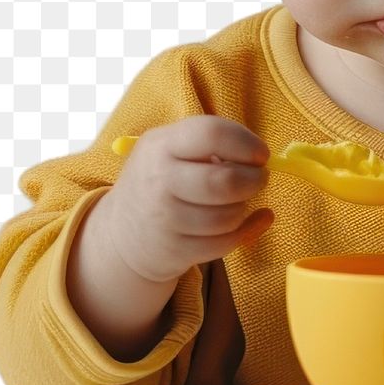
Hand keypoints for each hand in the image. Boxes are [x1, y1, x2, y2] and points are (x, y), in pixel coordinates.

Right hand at [101, 115, 273, 282]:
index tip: (261, 154)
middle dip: (255, 180)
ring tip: (238, 201)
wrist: (122, 232)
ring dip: (244, 208)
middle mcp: (159, 180)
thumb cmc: (162, 180)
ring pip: (228, 216)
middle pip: (224, 181)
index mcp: (161, 144)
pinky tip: (246, 222)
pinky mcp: (174, 251)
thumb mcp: (172, 149)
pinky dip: (244, 232)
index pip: (211, 133)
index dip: (246, 143)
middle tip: (259, 179)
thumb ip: (212, 144)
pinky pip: (225, 243)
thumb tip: (262, 158)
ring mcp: (164, 219)